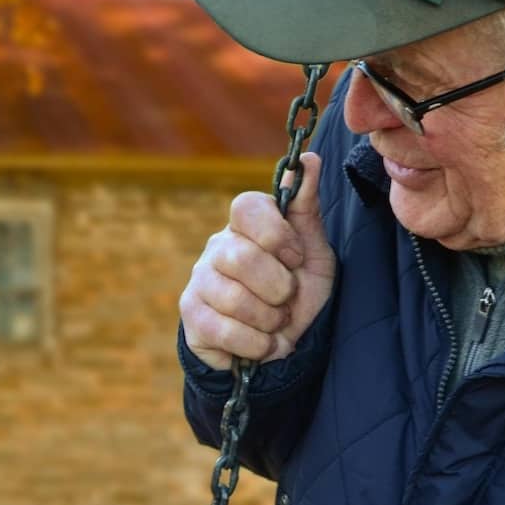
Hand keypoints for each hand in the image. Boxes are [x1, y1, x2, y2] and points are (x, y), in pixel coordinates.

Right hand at [179, 151, 333, 370]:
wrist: (280, 346)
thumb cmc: (297, 293)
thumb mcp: (314, 253)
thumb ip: (307, 208)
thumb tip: (309, 159)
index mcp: (247, 225)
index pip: (246, 206)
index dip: (276, 235)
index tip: (296, 258)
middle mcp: (217, 247)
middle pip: (242, 257)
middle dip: (279, 288)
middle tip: (287, 299)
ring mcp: (199, 280)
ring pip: (234, 299)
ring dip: (270, 320)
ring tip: (275, 323)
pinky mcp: (191, 316)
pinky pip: (224, 330)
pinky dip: (256, 344)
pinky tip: (262, 343)